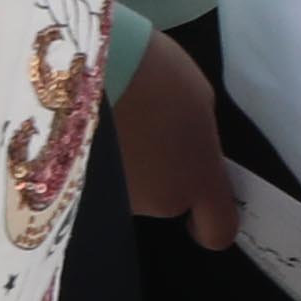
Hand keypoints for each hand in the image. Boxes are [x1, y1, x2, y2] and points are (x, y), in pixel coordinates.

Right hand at [107, 42, 237, 249]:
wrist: (91, 70)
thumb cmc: (155, 76)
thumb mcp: (199, 100)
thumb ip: (201, 138)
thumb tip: (192, 149)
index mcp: (197, 180)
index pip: (218, 230)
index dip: (212, 222)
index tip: (202, 203)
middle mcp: (159, 202)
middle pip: (168, 199)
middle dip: (163, 173)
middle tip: (151, 128)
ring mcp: (118, 199)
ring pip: (133, 188)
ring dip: (130, 165)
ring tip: (118, 120)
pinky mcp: (82, 191)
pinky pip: (103, 179)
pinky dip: (102, 161)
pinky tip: (95, 126)